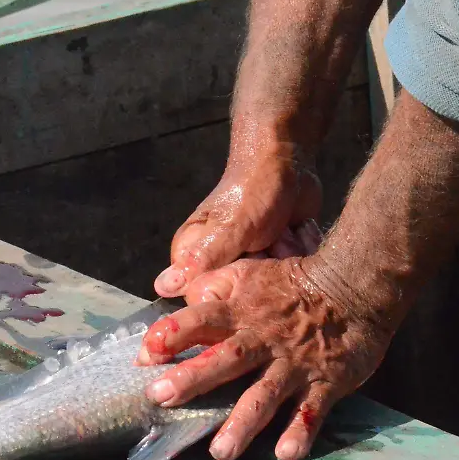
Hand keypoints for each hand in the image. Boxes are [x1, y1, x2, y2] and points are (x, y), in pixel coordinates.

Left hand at [137, 256, 392, 459]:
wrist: (355, 285)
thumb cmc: (291, 283)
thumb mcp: (248, 272)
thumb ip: (212, 285)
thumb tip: (176, 292)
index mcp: (239, 311)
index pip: (200, 320)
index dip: (172, 333)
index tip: (146, 354)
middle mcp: (262, 339)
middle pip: (225, 359)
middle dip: (192, 378)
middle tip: (160, 398)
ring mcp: (293, 364)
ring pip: (264, 395)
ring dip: (242, 424)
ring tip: (220, 452)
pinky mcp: (324, 382)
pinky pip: (311, 411)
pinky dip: (301, 432)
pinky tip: (286, 453)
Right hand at [154, 148, 322, 296]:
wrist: (289, 161)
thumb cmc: (253, 189)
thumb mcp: (230, 226)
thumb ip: (202, 258)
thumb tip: (162, 288)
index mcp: (193, 256)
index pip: (202, 299)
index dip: (226, 295)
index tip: (245, 271)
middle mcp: (217, 263)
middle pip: (239, 297)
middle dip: (261, 275)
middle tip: (267, 244)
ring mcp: (248, 262)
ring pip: (267, 288)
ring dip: (282, 264)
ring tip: (283, 235)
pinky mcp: (273, 259)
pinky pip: (287, 277)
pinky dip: (296, 257)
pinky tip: (295, 235)